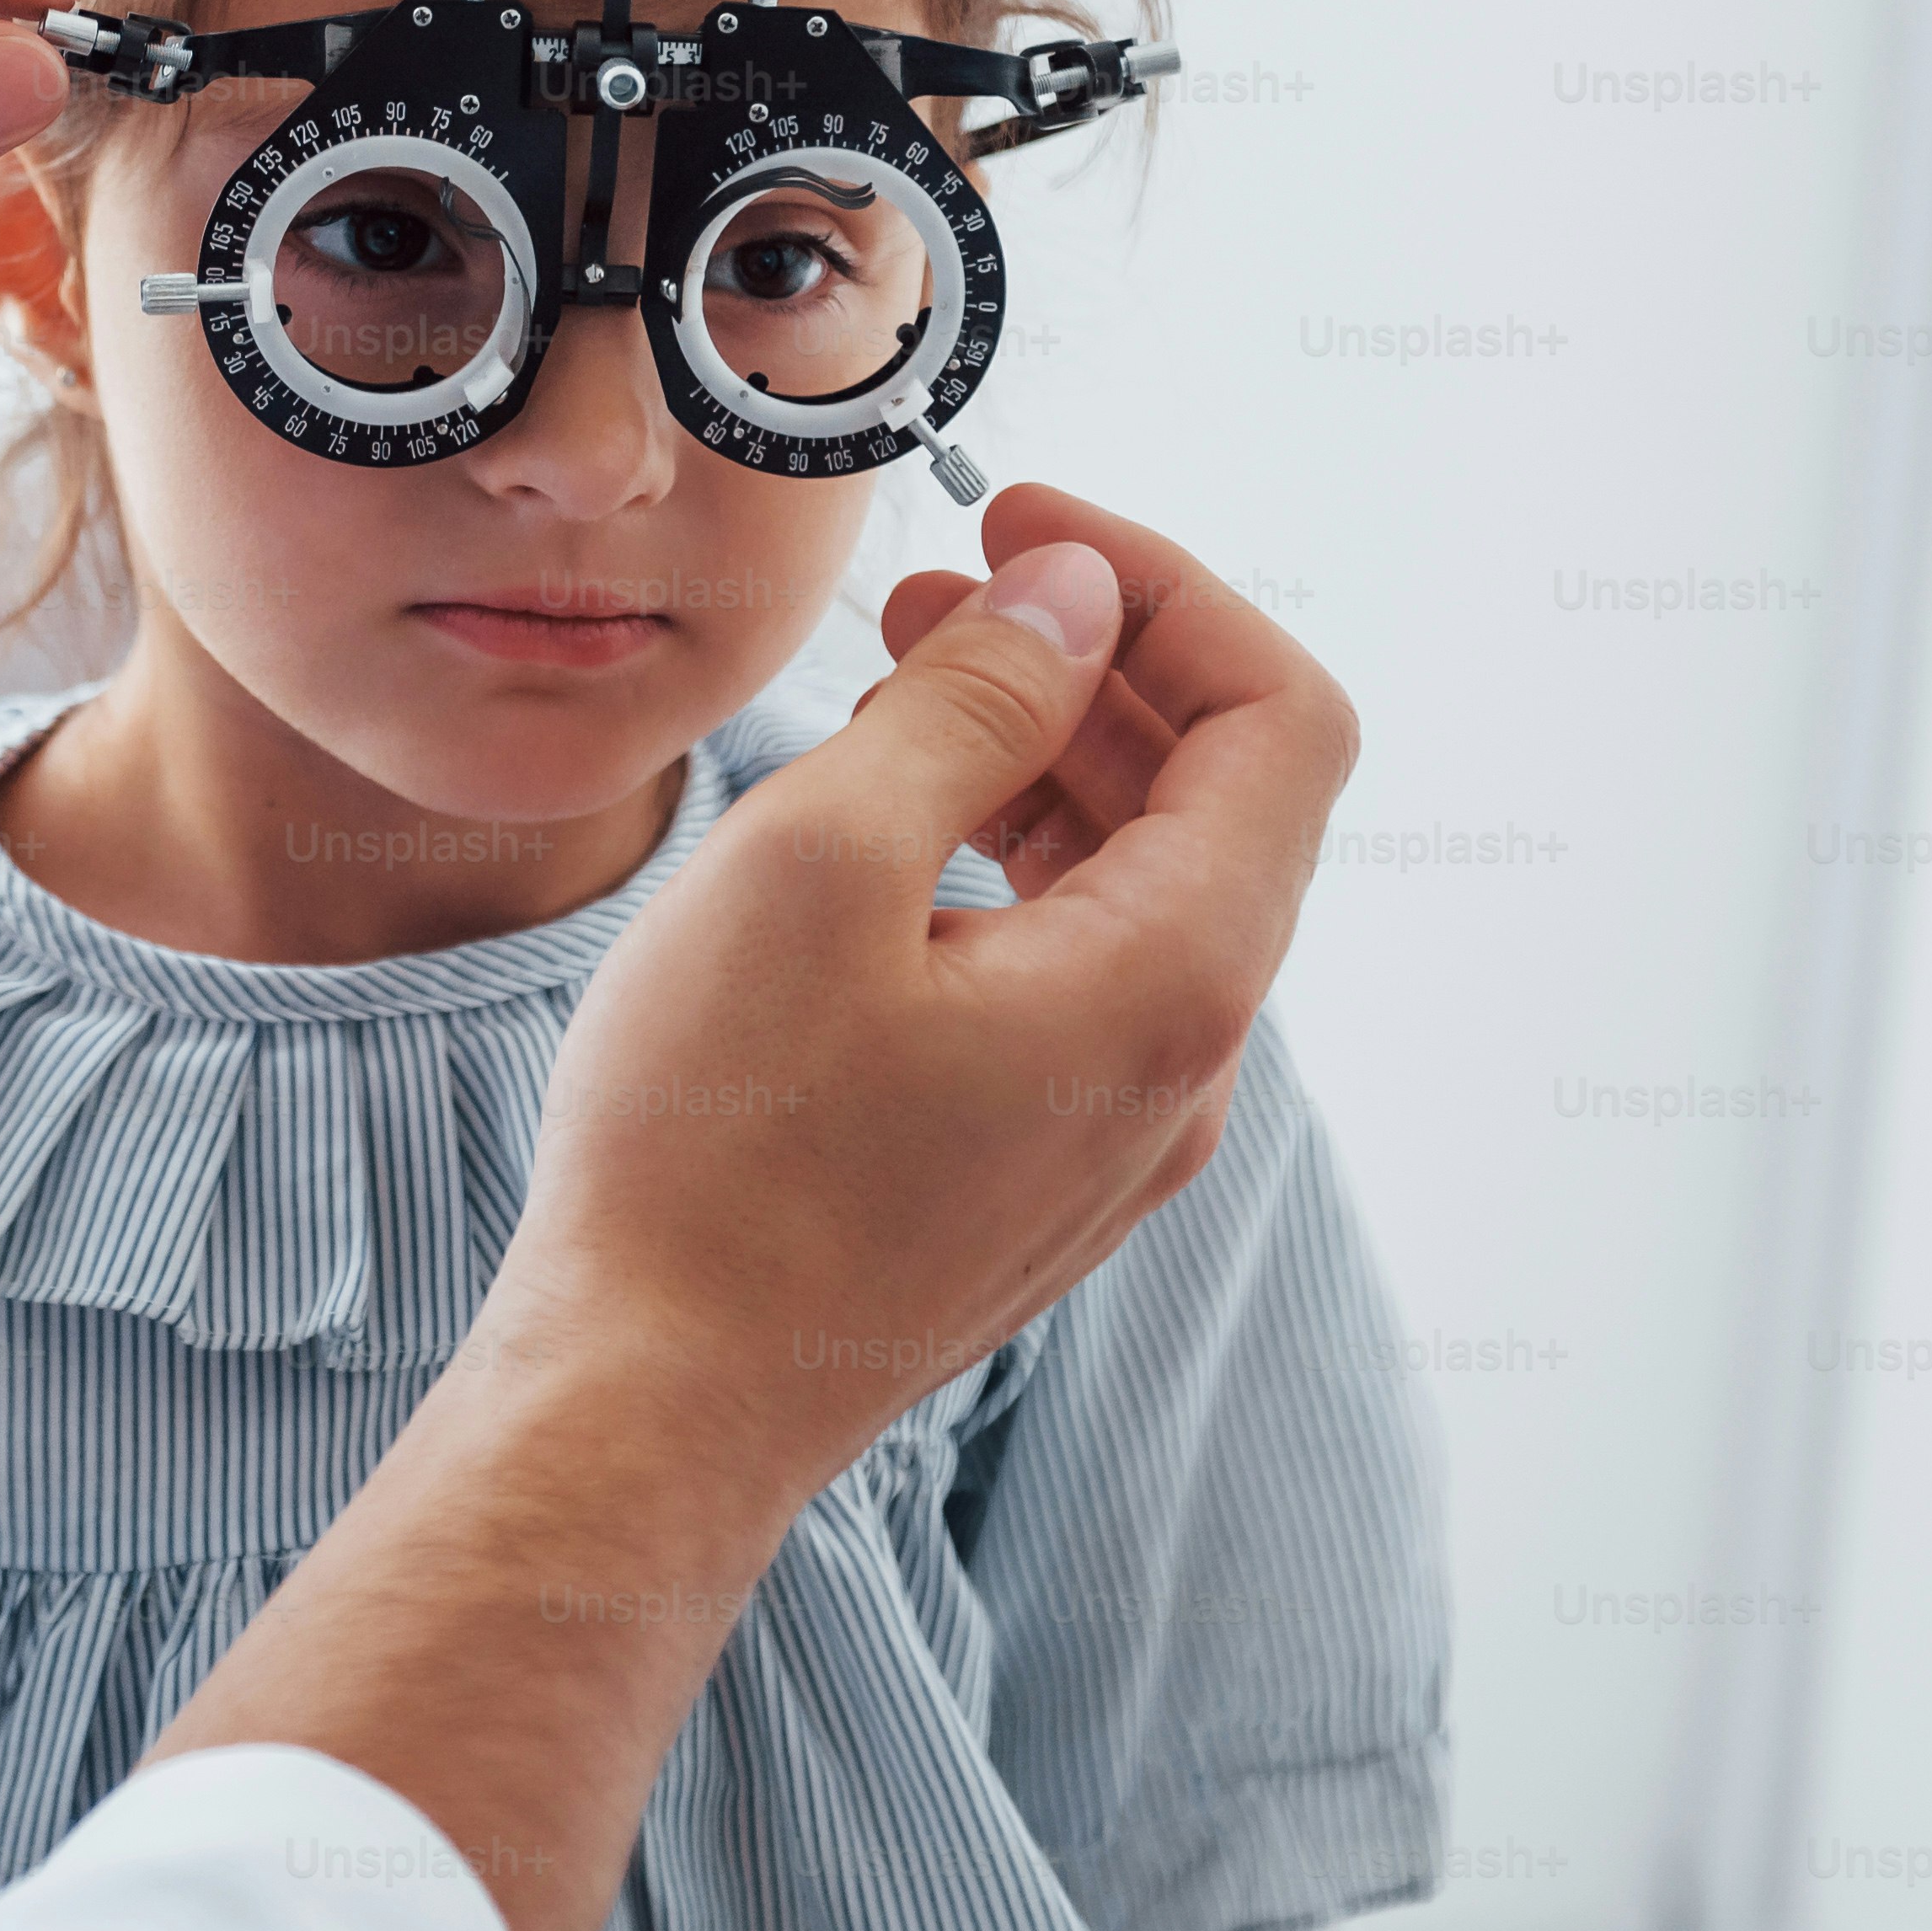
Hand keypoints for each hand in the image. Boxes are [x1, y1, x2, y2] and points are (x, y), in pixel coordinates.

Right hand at [485, 485, 1362, 1502]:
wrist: (649, 1407)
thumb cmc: (711, 1149)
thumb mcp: (824, 862)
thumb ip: (972, 705)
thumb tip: (1074, 599)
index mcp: (1173, 977)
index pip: (1282, 719)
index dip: (1169, 587)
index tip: (1024, 523)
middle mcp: (1185, 1065)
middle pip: (1218, 800)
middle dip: (1092, 660)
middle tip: (934, 586)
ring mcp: (1118, 1137)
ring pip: (1140, 891)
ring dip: (1041, 761)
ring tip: (888, 687)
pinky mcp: (1036, 1178)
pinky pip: (1075, 980)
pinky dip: (1008, 869)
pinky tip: (880, 845)